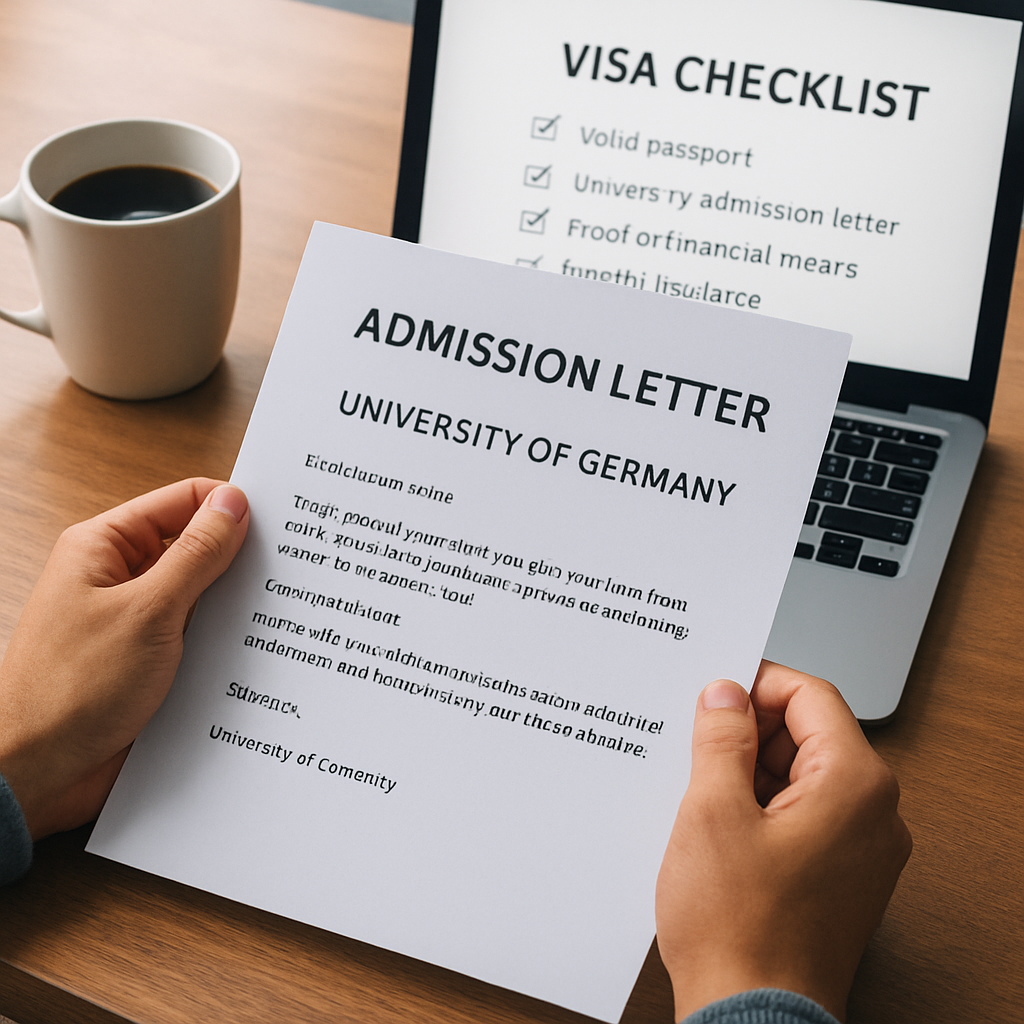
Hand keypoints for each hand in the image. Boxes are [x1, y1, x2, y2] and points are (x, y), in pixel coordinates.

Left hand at [0, 478, 248, 839]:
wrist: (38, 774)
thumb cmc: (69, 690)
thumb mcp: (147, 612)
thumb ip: (196, 555)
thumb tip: (232, 505)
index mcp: (103, 548)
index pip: (181, 501)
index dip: (229, 506)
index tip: (279, 522)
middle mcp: (118, 579)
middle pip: (194, 546)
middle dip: (240, 557)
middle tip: (291, 567)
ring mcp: (135, 621)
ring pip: (202, 595)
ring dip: (234, 604)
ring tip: (280, 609)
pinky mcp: (149, 661)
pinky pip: (198, 636)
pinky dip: (225, 639)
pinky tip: (257, 648)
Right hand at [655, 661, 911, 1022]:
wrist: (751, 1019)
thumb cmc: (739, 931)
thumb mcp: (713, 811)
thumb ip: (721, 738)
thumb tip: (726, 694)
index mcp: (854, 785)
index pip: (811, 696)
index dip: (757, 684)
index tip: (714, 689)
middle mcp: (872, 814)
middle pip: (809, 734)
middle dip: (748, 731)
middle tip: (695, 743)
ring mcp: (859, 850)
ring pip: (800, 775)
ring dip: (748, 771)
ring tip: (698, 793)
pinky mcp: (838, 877)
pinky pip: (801, 815)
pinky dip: (759, 807)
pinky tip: (715, 826)